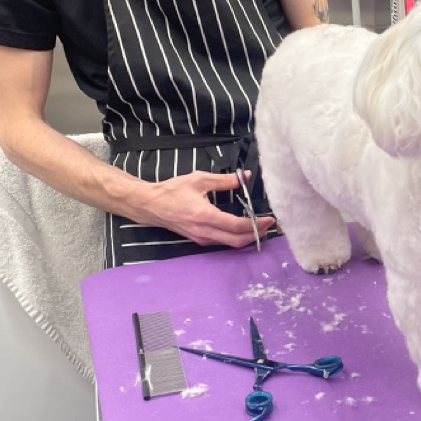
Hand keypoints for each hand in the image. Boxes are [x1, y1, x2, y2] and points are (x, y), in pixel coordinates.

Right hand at [133, 170, 273, 248]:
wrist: (150, 206)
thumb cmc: (172, 191)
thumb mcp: (199, 180)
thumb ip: (224, 180)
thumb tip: (245, 176)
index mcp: (205, 216)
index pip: (236, 225)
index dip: (256, 224)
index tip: (269, 218)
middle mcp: (204, 232)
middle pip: (237, 241)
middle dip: (256, 234)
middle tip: (270, 226)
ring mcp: (201, 238)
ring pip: (230, 244)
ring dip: (248, 237)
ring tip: (261, 227)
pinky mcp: (199, 240)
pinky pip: (222, 242)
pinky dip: (236, 238)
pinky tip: (244, 229)